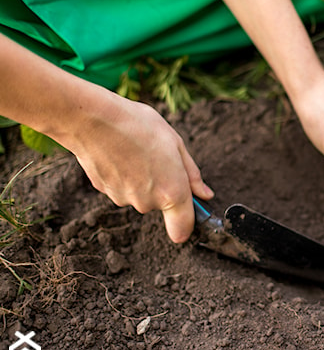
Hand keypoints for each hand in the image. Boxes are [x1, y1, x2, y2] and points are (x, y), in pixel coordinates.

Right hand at [61, 94, 213, 242]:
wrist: (92, 119)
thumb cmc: (138, 126)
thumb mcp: (176, 143)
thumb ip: (192, 175)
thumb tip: (205, 195)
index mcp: (172, 192)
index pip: (183, 230)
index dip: (188, 224)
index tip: (190, 212)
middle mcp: (148, 203)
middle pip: (161, 204)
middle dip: (163, 185)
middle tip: (158, 157)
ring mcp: (125, 199)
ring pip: (140, 194)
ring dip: (142, 179)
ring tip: (136, 151)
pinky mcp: (105, 192)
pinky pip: (122, 187)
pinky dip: (123, 175)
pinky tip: (119, 153)